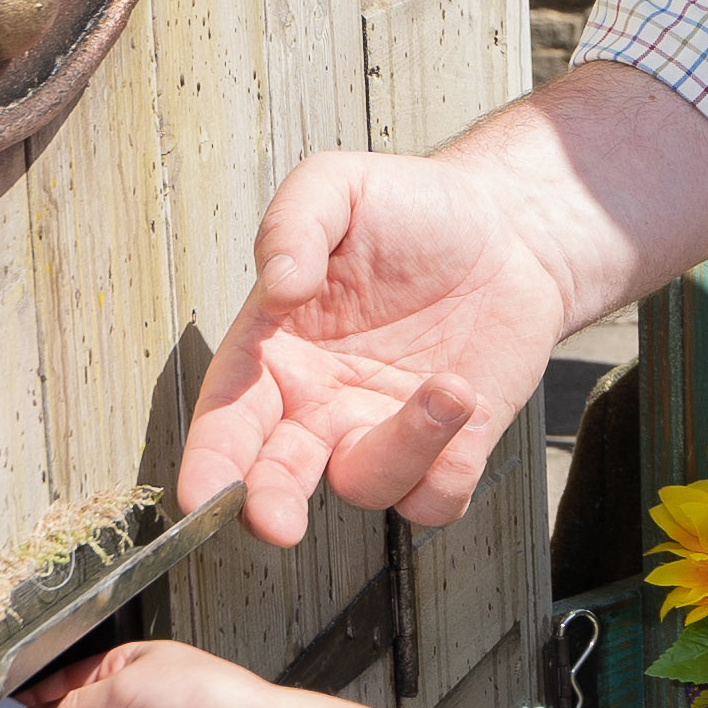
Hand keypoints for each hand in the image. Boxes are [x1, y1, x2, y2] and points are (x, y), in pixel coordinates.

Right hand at [176, 149, 576, 544]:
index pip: (226, 419)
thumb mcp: (338, 187)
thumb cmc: (412, 209)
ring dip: (403, 449)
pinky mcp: (448, 449)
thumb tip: (277, 288)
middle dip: (268, 507)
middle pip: (276, 479)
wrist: (508, 228)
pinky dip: (448, 467)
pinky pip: (435, 497)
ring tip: (447, 388)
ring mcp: (382, 430)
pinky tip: (466, 399)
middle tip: (278, 520)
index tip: (199, 494)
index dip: (209, 462)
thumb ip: (292, 225)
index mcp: (276, 352)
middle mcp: (319, 404)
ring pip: (367, 485)